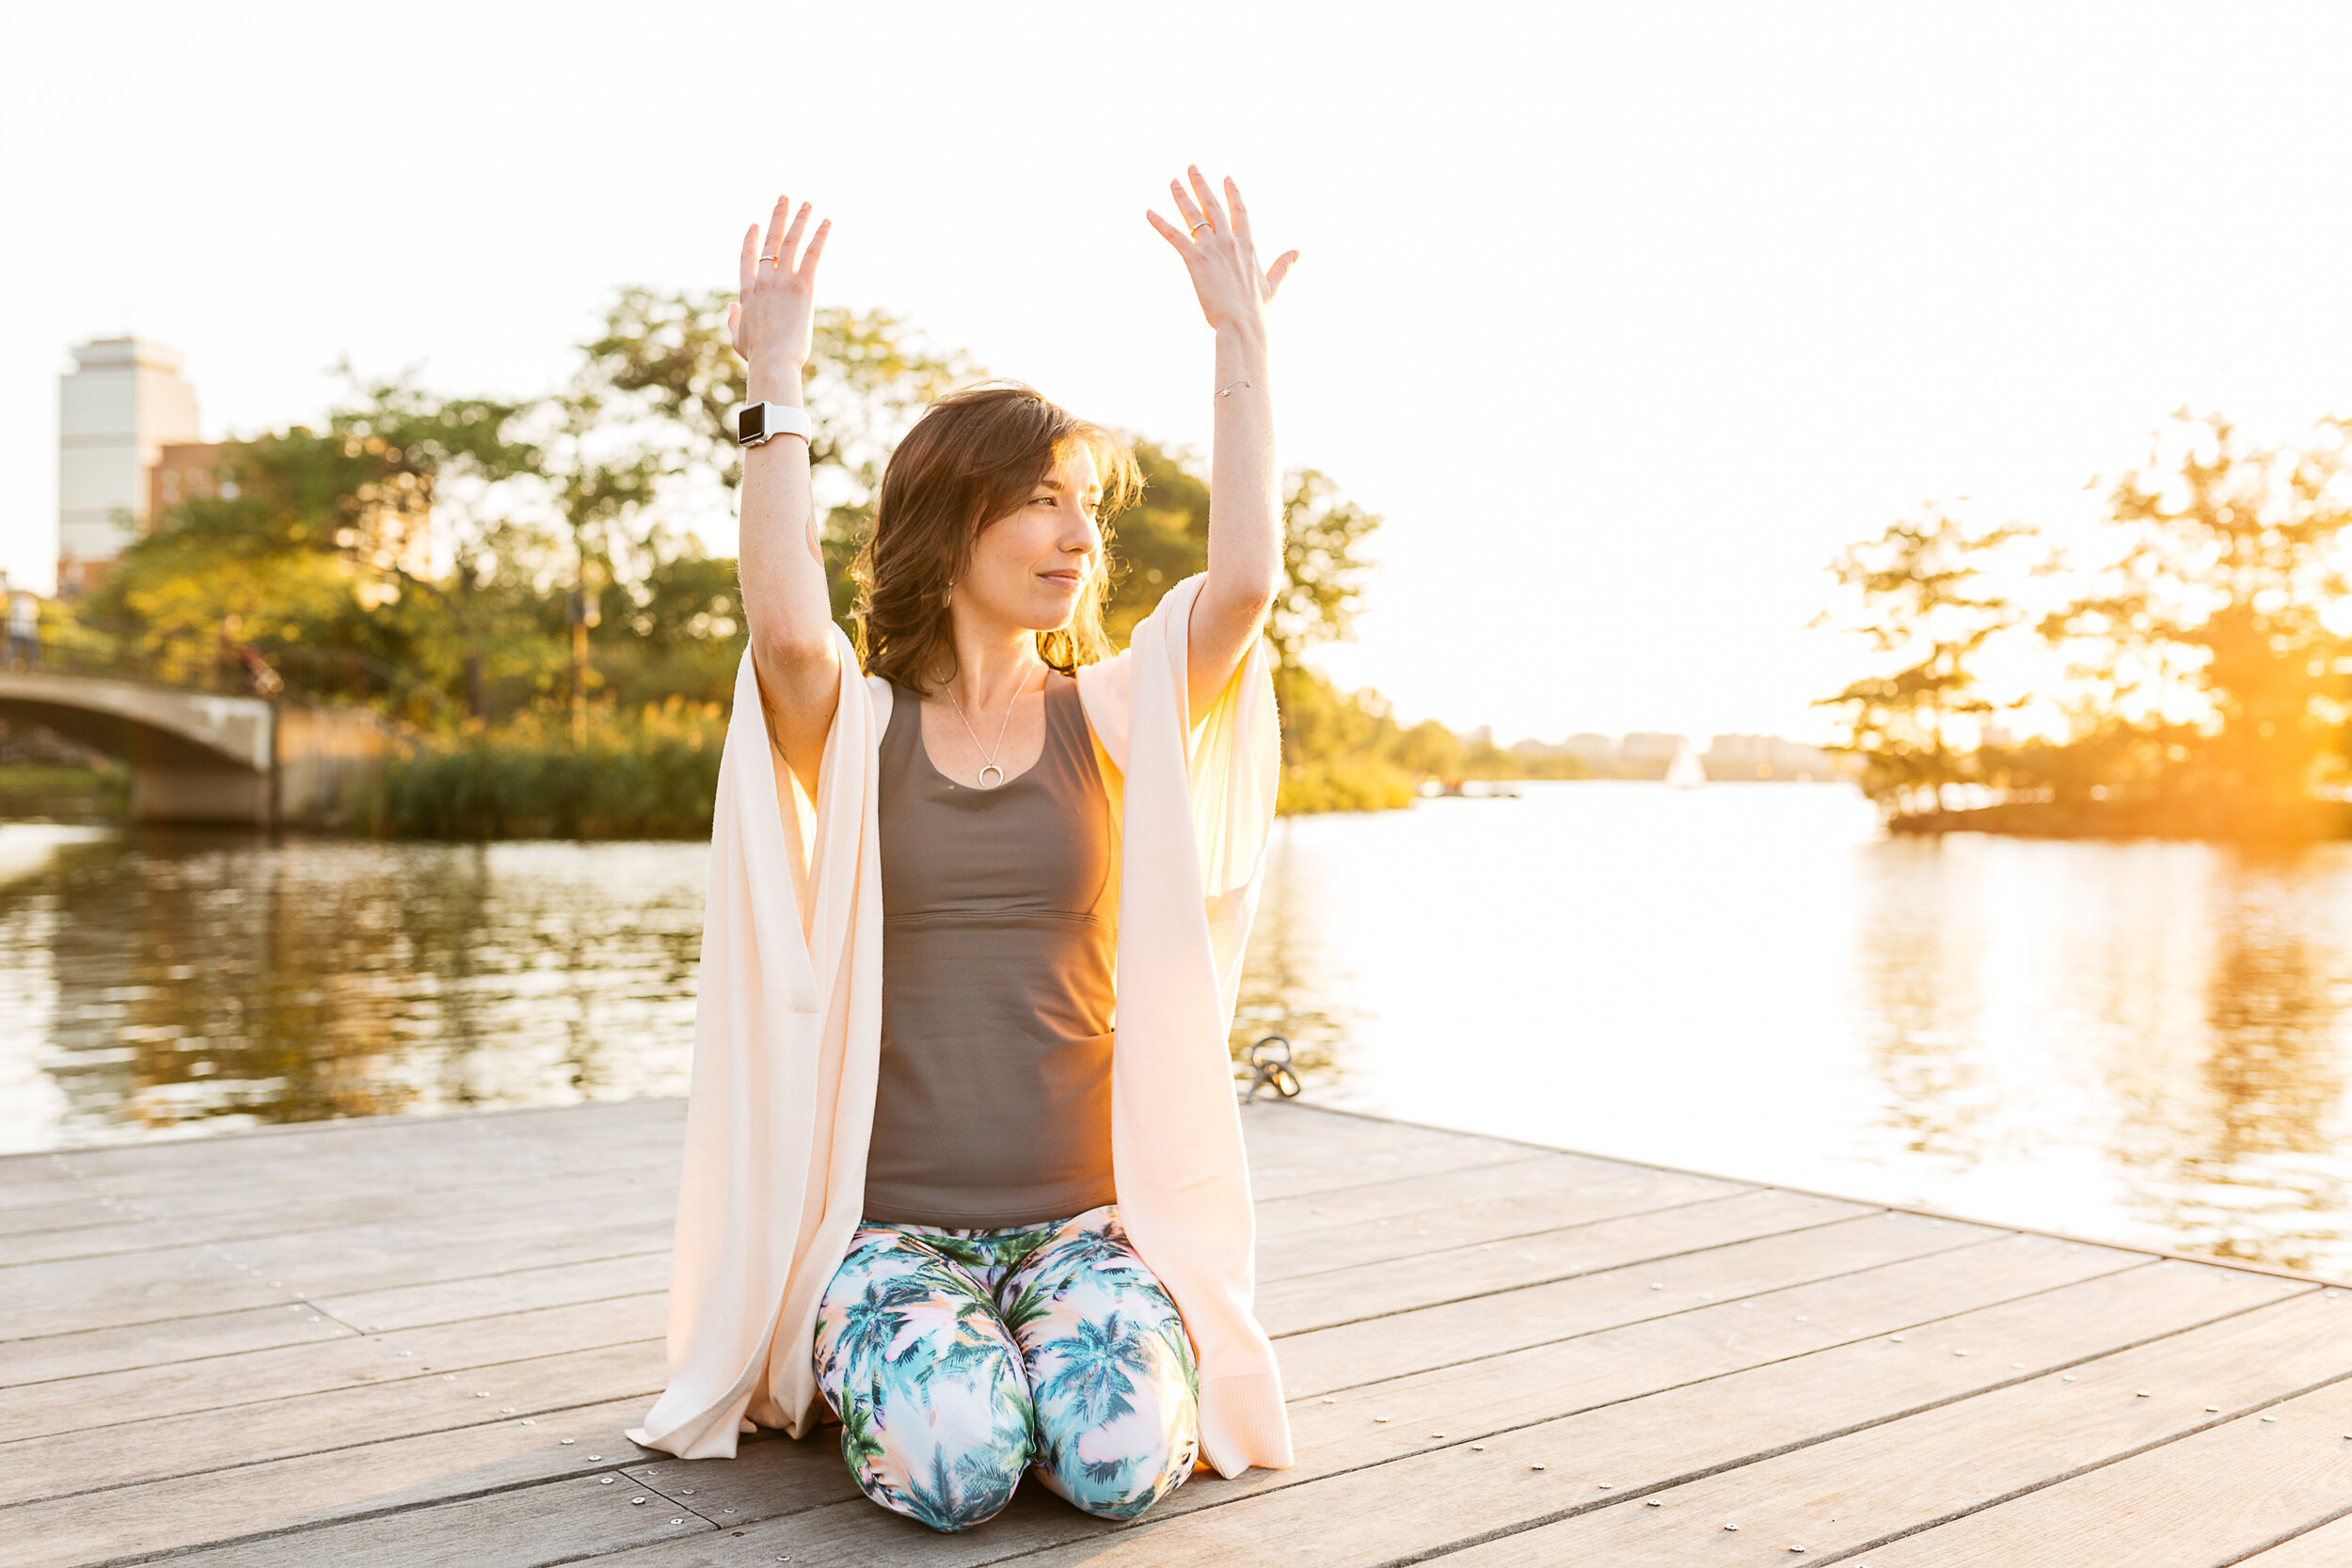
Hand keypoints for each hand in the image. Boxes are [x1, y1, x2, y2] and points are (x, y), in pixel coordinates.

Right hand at [729, 196, 829, 382]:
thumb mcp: (738, 338)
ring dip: (800, 219)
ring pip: (791, 241)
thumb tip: (731, 306)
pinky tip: (828, 221)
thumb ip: (733, 319)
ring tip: (807, 203)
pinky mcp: (803, 286)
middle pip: (770, 241)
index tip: (756, 224)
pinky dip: (821, 236)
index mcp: (746, 291)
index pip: (747, 257)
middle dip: (778, 217)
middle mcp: (763, 280)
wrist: (772, 361)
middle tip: (784, 198)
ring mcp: (782, 281)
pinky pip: (813, 254)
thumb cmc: (757, 356)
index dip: (751, 239)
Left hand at [1146, 167, 1297, 339]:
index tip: (1226, 176)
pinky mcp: (1195, 259)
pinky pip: (1174, 235)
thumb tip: (1297, 251)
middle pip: (1213, 204)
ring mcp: (1212, 247)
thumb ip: (1283, 265)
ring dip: (1181, 195)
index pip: (1239, 211)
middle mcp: (1229, 240)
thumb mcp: (1272, 284)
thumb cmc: (1256, 310)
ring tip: (1172, 181)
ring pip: (1193, 214)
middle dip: (1201, 184)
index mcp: (1247, 245)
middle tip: (1191, 167)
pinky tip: (1148, 212)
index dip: (1232, 192)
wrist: (1242, 323)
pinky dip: (1160, 223)